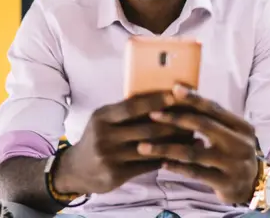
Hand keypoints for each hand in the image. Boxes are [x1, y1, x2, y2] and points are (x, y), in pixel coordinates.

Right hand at [53, 92, 180, 194]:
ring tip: (192, 135)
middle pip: (146, 128)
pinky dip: (166, 158)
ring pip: (150, 148)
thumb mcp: (104, 120)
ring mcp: (109, 157)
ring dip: (174, 142)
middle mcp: (104, 136)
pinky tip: (180, 154)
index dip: (156, 101)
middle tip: (193, 117)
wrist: (76, 169)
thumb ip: (125, 111)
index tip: (176, 95)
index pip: (132, 106)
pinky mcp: (116, 175)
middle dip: (172, 123)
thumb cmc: (98, 137)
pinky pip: (147, 165)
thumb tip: (159, 97)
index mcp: (102, 117)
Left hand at [137, 85, 258, 203]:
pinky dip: (177, 167)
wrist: (256, 186)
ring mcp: (233, 164)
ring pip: (194, 153)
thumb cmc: (234, 153)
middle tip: (152, 114)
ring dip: (166, 148)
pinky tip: (161, 163)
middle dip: (175, 118)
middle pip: (203, 125)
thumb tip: (181, 96)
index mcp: (241, 127)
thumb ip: (212, 120)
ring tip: (144, 146)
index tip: (173, 89)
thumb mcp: (231, 134)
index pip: (214, 108)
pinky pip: (195, 173)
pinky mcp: (225, 183)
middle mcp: (240, 143)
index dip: (193, 98)